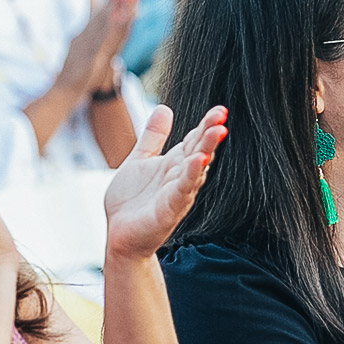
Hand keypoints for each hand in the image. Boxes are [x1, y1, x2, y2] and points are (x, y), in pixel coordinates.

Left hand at [57, 0, 145, 100]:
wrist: (72, 87)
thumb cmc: (81, 61)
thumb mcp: (86, 28)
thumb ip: (94, 10)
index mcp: (108, 22)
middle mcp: (113, 31)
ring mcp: (109, 42)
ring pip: (123, 15)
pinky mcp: (102, 55)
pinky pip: (114, 37)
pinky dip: (120, 24)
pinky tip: (126, 10)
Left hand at [103, 104, 227, 260]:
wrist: (120, 236)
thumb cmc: (131, 203)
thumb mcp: (139, 160)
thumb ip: (153, 137)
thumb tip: (164, 107)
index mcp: (174, 164)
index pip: (193, 140)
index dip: (205, 124)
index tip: (219, 109)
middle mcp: (180, 177)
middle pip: (199, 150)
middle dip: (211, 133)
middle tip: (223, 114)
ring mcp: (177, 193)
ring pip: (196, 168)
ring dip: (207, 149)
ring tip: (218, 131)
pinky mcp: (169, 209)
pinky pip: (183, 189)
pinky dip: (192, 174)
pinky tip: (199, 160)